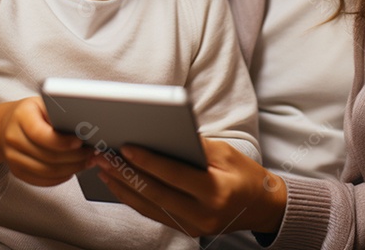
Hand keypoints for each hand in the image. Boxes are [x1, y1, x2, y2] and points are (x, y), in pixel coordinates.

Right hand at [0, 96, 93, 185]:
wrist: (8, 125)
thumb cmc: (32, 112)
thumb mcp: (44, 103)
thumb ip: (59, 113)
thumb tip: (83, 125)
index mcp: (21, 116)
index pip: (41, 134)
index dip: (63, 142)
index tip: (80, 142)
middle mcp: (13, 138)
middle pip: (47, 156)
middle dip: (74, 157)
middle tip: (91, 152)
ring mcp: (13, 157)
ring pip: (47, 172)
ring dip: (71, 169)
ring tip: (86, 161)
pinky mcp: (17, 172)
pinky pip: (42, 181)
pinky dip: (60, 178)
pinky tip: (72, 169)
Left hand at [94, 137, 287, 236]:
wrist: (261, 207)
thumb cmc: (245, 174)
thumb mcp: (226, 154)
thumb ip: (195, 146)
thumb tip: (161, 134)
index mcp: (216, 192)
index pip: (175, 175)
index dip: (148, 161)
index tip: (125, 147)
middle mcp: (203, 214)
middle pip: (156, 193)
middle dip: (126, 174)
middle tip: (103, 157)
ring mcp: (193, 226)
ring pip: (150, 207)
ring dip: (123, 187)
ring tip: (103, 168)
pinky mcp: (186, 230)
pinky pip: (154, 213)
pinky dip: (134, 199)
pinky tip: (119, 184)